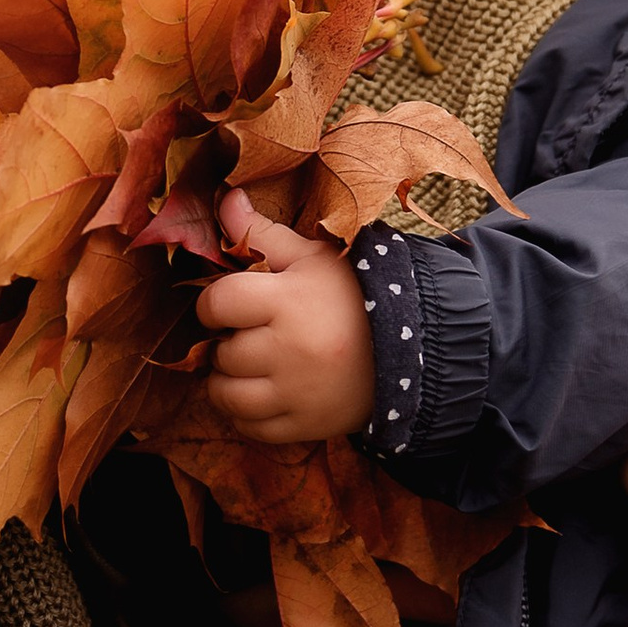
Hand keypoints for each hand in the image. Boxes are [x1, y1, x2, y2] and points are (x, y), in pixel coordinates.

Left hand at [196, 195, 375, 442]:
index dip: (214, 304)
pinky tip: (263, 393)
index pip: (218, 303)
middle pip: (221, 353)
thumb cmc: (353, 296)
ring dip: (228, 382)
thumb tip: (224, 198)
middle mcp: (290, 350)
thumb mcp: (313, 258)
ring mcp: (298, 393)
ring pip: (227, 397)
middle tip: (250, 335)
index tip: (228, 306)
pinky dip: (246, 415)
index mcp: (289, 300)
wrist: (413, 349)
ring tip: (249, 367)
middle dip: (228, 343)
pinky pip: (250, 428)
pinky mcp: (306, 425)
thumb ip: (262, 234)